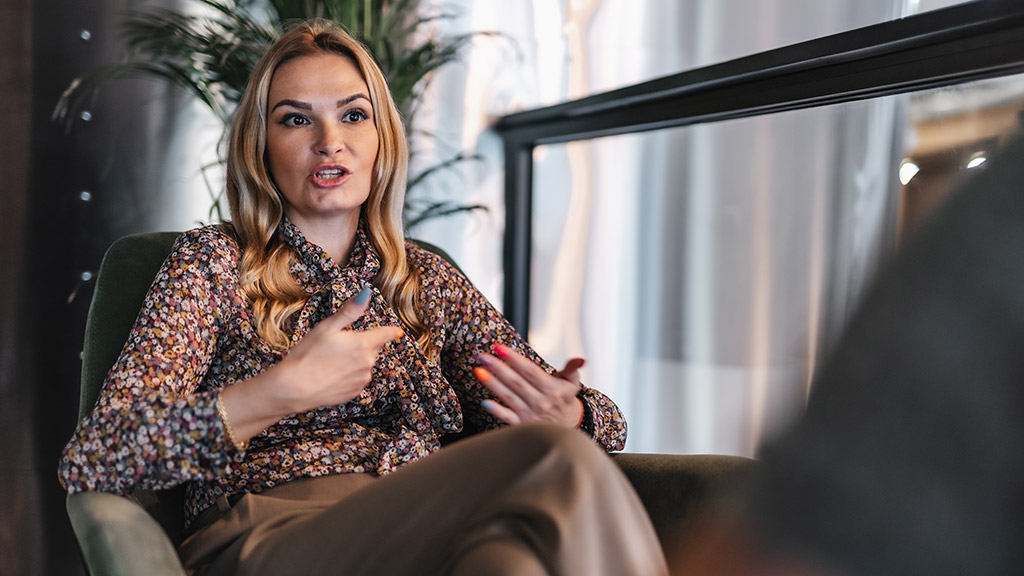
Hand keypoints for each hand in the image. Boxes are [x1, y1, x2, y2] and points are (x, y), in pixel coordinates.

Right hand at [221, 285, 403, 442]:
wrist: (294, 387)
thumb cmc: (307, 354)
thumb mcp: (327, 327)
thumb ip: (349, 311)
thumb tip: (366, 294)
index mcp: (363, 344)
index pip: (385, 335)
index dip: (391, 331)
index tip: (398, 331)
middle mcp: (367, 363)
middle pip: (373, 349)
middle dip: (362, 345)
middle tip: (338, 345)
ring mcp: (362, 380)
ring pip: (365, 365)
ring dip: (355, 361)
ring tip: (332, 361)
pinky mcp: (354, 393)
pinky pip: (357, 379)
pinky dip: (349, 376)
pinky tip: (332, 375)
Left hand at [474, 344, 584, 427]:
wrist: (567, 429)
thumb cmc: (564, 400)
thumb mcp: (572, 383)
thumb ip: (573, 369)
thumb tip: (582, 360)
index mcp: (552, 389)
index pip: (530, 371)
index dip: (514, 359)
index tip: (499, 348)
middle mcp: (541, 402)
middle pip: (516, 382)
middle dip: (498, 368)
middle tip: (482, 355)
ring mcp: (530, 415)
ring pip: (509, 397)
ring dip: (493, 384)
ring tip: (479, 371)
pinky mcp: (522, 425)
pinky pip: (507, 418)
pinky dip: (497, 411)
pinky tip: (484, 402)